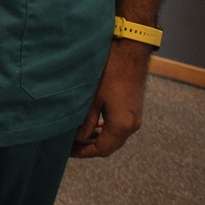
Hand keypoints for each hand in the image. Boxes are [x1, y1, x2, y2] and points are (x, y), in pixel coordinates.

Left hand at [71, 40, 150, 157]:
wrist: (131, 52)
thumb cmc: (111, 72)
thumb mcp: (93, 99)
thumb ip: (85, 122)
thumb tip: (77, 137)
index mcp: (122, 125)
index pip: (102, 149)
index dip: (84, 152)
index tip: (68, 151)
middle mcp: (132, 125)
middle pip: (110, 145)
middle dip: (89, 146)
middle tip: (71, 144)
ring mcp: (135, 117)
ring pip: (114, 136)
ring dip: (97, 137)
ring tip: (78, 135)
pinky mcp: (134, 108)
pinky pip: (119, 125)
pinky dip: (105, 128)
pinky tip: (93, 123)